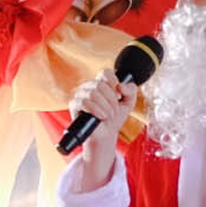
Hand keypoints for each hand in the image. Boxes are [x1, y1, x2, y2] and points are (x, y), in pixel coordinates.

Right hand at [69, 71, 138, 186]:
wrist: (106, 134)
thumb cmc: (115, 117)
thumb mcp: (128, 103)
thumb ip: (131, 91)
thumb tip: (120, 86)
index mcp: (101, 83)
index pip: (105, 72)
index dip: (113, 81)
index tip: (119, 94)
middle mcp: (89, 87)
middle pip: (100, 84)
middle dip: (111, 100)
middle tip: (114, 111)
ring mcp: (80, 95)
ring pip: (93, 93)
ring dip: (105, 106)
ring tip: (108, 115)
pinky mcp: (74, 105)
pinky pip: (84, 102)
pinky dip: (96, 110)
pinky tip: (101, 116)